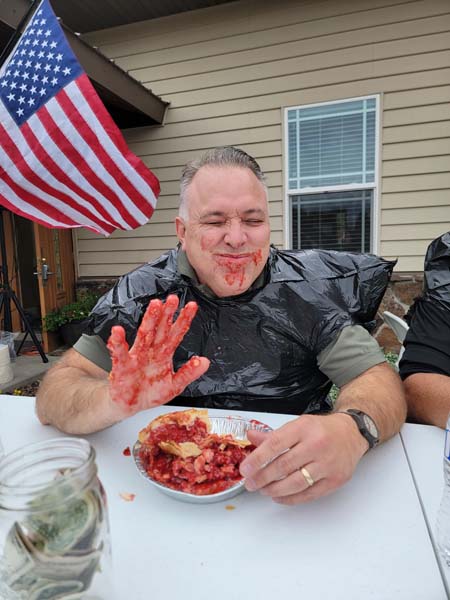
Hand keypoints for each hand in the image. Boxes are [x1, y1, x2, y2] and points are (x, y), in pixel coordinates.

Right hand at [107, 295, 209, 409]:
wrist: (130, 405)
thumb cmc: (151, 392)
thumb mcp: (175, 385)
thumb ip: (189, 373)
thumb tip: (205, 362)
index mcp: (165, 353)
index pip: (176, 333)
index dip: (184, 319)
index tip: (192, 306)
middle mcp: (151, 351)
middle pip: (160, 329)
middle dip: (167, 314)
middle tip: (173, 299)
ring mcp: (137, 356)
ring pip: (144, 335)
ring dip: (149, 320)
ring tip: (154, 306)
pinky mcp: (122, 366)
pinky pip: (119, 353)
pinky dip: (118, 342)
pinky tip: (117, 331)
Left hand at [239, 413, 367, 504]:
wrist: (351, 433)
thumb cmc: (321, 430)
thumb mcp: (297, 425)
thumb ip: (273, 434)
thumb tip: (251, 437)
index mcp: (304, 428)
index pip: (276, 444)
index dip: (258, 458)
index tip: (245, 469)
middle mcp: (316, 445)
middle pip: (284, 465)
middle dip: (262, 477)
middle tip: (250, 483)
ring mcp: (328, 464)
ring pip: (296, 482)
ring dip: (275, 489)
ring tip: (263, 490)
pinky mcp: (335, 480)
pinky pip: (309, 494)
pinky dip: (291, 498)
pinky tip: (279, 496)